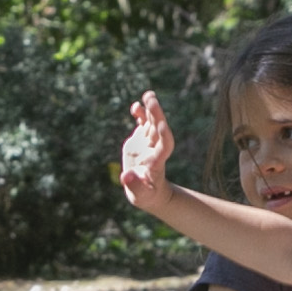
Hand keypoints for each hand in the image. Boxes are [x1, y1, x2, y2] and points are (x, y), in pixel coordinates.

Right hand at [116, 90, 175, 209]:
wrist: (148, 191)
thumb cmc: (146, 195)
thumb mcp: (141, 195)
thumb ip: (135, 185)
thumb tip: (127, 176)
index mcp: (157, 162)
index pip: (164, 146)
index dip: (163, 135)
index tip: (161, 125)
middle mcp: (155, 149)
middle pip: (158, 129)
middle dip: (156, 114)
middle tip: (151, 99)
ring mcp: (148, 143)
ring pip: (151, 123)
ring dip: (150, 109)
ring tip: (148, 94)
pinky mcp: (141, 140)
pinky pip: (143, 124)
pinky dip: (140, 115)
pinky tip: (135, 106)